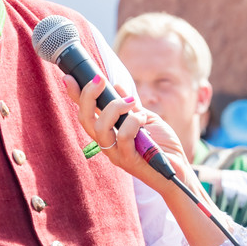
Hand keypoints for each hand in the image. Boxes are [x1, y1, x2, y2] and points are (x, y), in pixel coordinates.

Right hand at [64, 73, 232, 245]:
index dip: (76, 96)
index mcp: (109, 132)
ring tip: (131, 103)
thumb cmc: (162, 144)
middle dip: (88, 96)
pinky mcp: (129, 160)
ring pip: (100, 128)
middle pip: (85, 119)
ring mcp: (116, 153)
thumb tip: (116, 86)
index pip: (87, 113)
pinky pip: (123, 137)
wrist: (178, 168)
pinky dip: (132, 122)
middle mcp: (108, 143)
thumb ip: (130, 106)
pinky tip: (143, 120)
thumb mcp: (145, 117)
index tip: (68, 78)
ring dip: (115, 108)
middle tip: (100, 80)